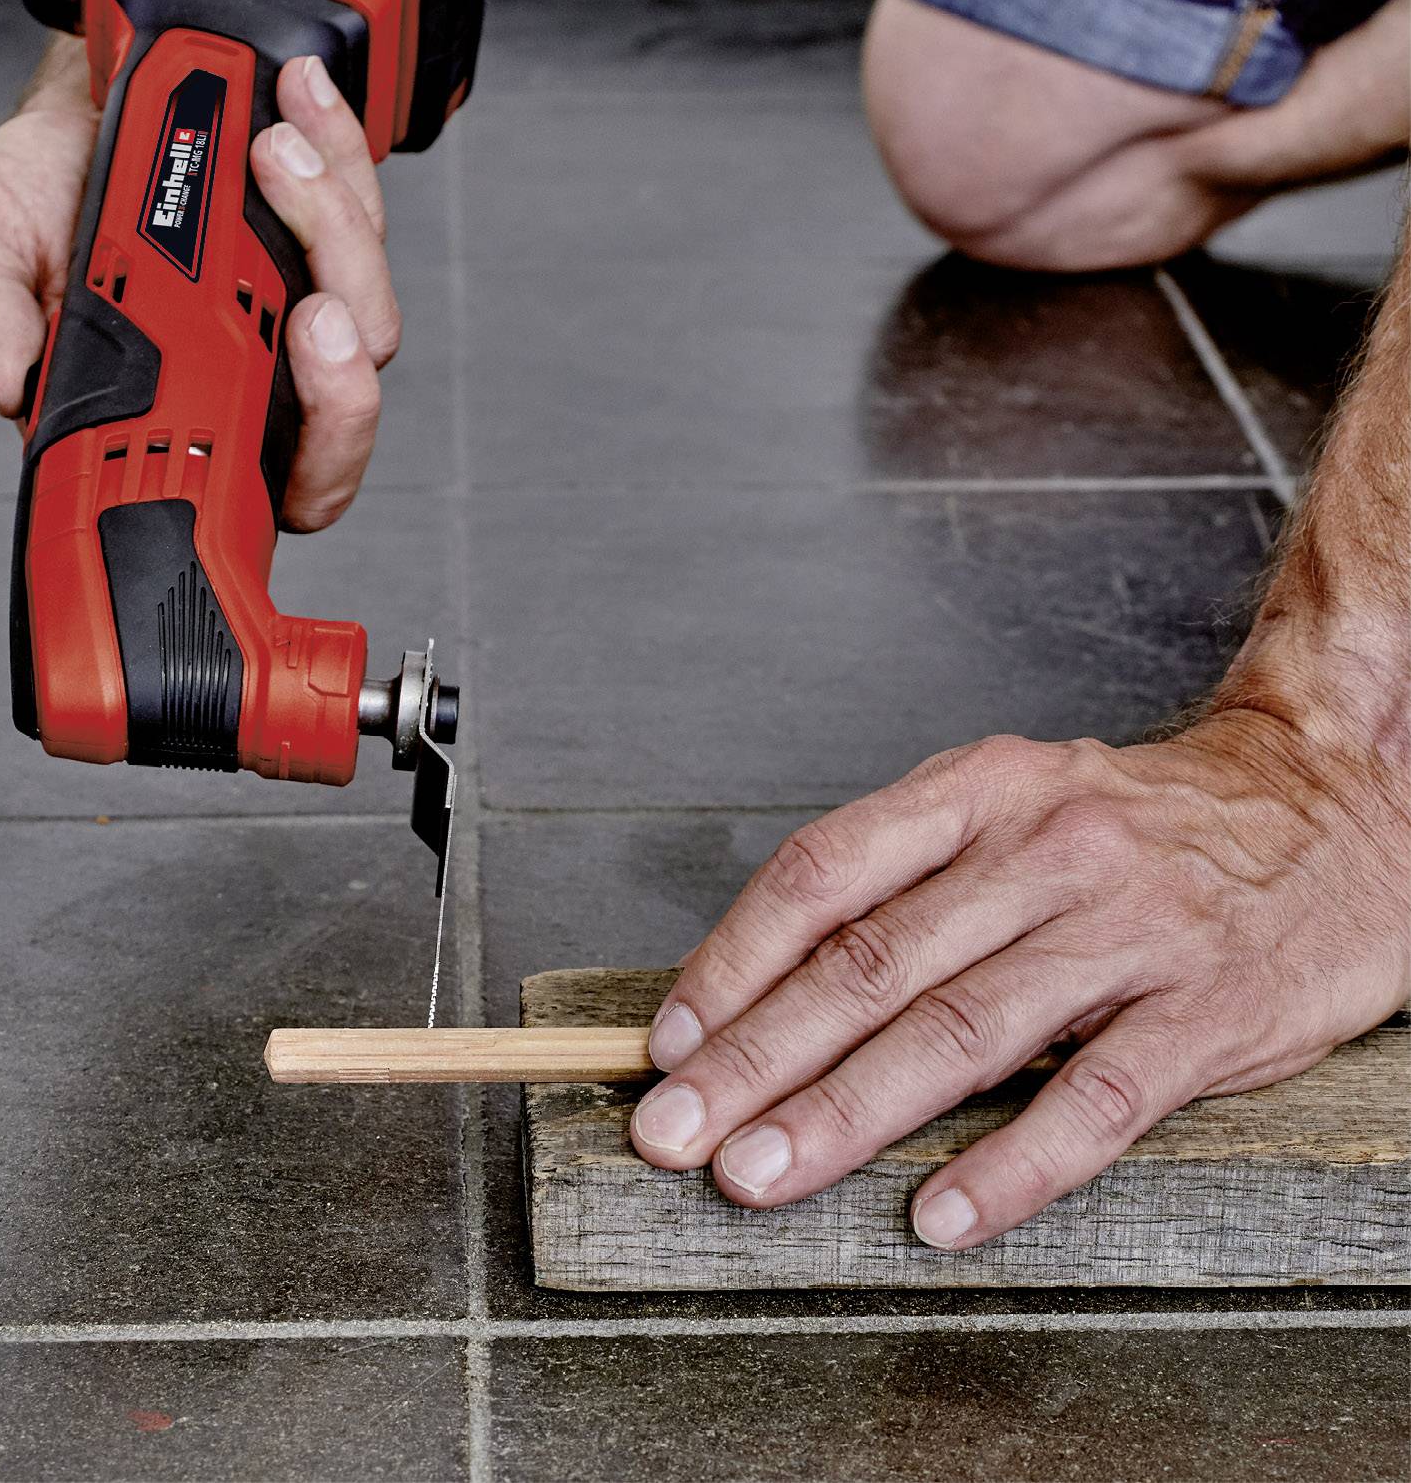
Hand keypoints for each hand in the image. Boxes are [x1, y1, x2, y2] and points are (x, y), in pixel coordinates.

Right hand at [0, 43, 398, 531]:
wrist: (77, 102)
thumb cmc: (38, 196)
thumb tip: (6, 377)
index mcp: (171, 408)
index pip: (257, 490)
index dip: (294, 473)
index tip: (268, 413)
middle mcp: (250, 373)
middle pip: (340, 420)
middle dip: (342, 379)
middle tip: (314, 316)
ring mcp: (297, 307)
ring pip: (368, 314)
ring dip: (332, 231)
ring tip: (271, 152)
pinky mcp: (329, 237)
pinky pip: (367, 211)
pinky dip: (341, 150)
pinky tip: (300, 98)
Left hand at [630, 708, 1409, 1248]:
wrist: (1335, 806)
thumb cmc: (1144, 827)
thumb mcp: (1018, 806)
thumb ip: (911, 882)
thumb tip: (773, 982)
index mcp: (981, 791)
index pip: (824, 873)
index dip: (734, 959)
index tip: (670, 1039)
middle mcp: (1045, 849)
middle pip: (871, 963)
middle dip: (755, 1057)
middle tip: (672, 1131)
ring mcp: (1130, 930)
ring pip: (961, 1031)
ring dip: (844, 1112)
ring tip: (759, 1175)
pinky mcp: (1212, 1011)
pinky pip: (1098, 1100)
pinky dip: (1012, 1165)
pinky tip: (940, 1214)